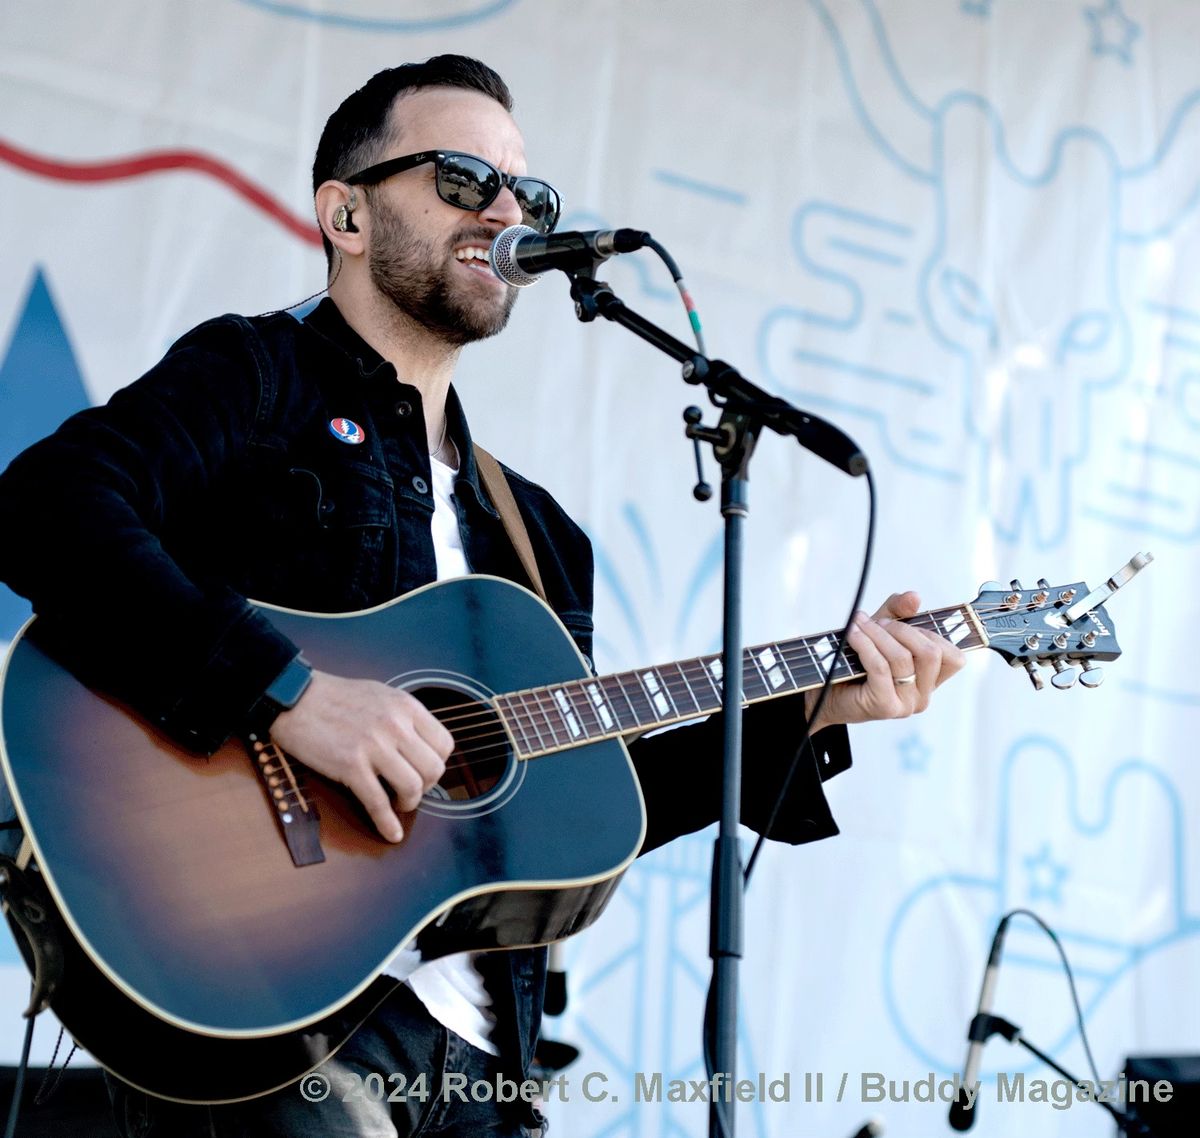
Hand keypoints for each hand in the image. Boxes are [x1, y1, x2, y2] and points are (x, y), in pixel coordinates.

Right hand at [269, 671, 453, 841]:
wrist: (295, 698)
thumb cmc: (335, 697)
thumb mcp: (381, 695)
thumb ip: (404, 717)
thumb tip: (421, 743)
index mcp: (406, 707)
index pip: (444, 744)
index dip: (437, 763)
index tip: (425, 769)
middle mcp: (395, 725)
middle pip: (433, 769)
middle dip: (427, 786)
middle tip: (411, 789)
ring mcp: (373, 746)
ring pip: (412, 787)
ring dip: (409, 803)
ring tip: (399, 803)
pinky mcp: (350, 766)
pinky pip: (378, 803)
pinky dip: (387, 824)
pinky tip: (391, 834)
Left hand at [804, 591, 965, 732]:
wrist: (824, 690)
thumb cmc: (856, 661)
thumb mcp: (881, 630)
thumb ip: (899, 612)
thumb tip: (914, 597)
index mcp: (930, 681)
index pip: (954, 658)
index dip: (934, 633)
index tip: (906, 621)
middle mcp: (923, 696)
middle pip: (931, 653)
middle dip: (902, 629)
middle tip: (877, 622)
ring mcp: (906, 704)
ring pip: (903, 658)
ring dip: (878, 634)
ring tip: (858, 624)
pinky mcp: (885, 706)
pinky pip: (880, 667)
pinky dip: (865, 644)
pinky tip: (853, 634)